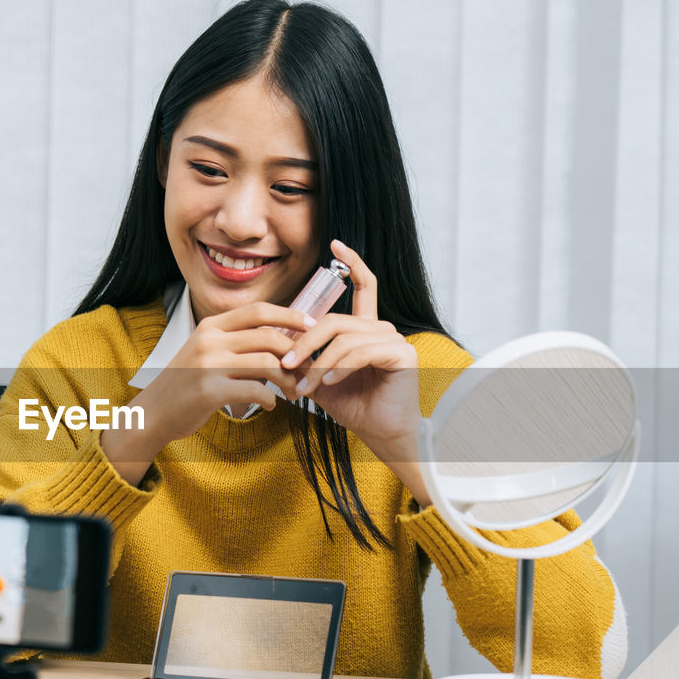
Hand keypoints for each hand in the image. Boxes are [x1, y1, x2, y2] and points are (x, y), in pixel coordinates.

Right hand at [101, 301, 311, 484]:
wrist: (153, 413)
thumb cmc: (185, 385)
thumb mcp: (205, 352)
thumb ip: (236, 343)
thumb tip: (281, 340)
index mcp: (210, 326)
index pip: (259, 310)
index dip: (290, 315)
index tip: (311, 327)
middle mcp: (210, 341)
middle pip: (269, 336)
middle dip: (296, 354)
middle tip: (306, 370)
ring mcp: (209, 365)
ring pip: (268, 363)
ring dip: (288, 380)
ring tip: (293, 392)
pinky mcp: (210, 391)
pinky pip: (256, 391)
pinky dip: (272, 400)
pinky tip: (271, 406)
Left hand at [279, 239, 430, 504]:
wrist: (380, 433)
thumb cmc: (354, 407)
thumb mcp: (321, 378)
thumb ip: (306, 359)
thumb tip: (276, 346)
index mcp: (366, 330)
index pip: (364, 286)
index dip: (352, 262)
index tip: (335, 244)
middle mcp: (383, 329)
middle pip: (336, 319)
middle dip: (306, 341)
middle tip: (286, 363)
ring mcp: (395, 340)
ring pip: (344, 337)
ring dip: (319, 363)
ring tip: (305, 387)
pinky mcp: (402, 354)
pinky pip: (360, 351)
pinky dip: (339, 367)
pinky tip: (330, 383)